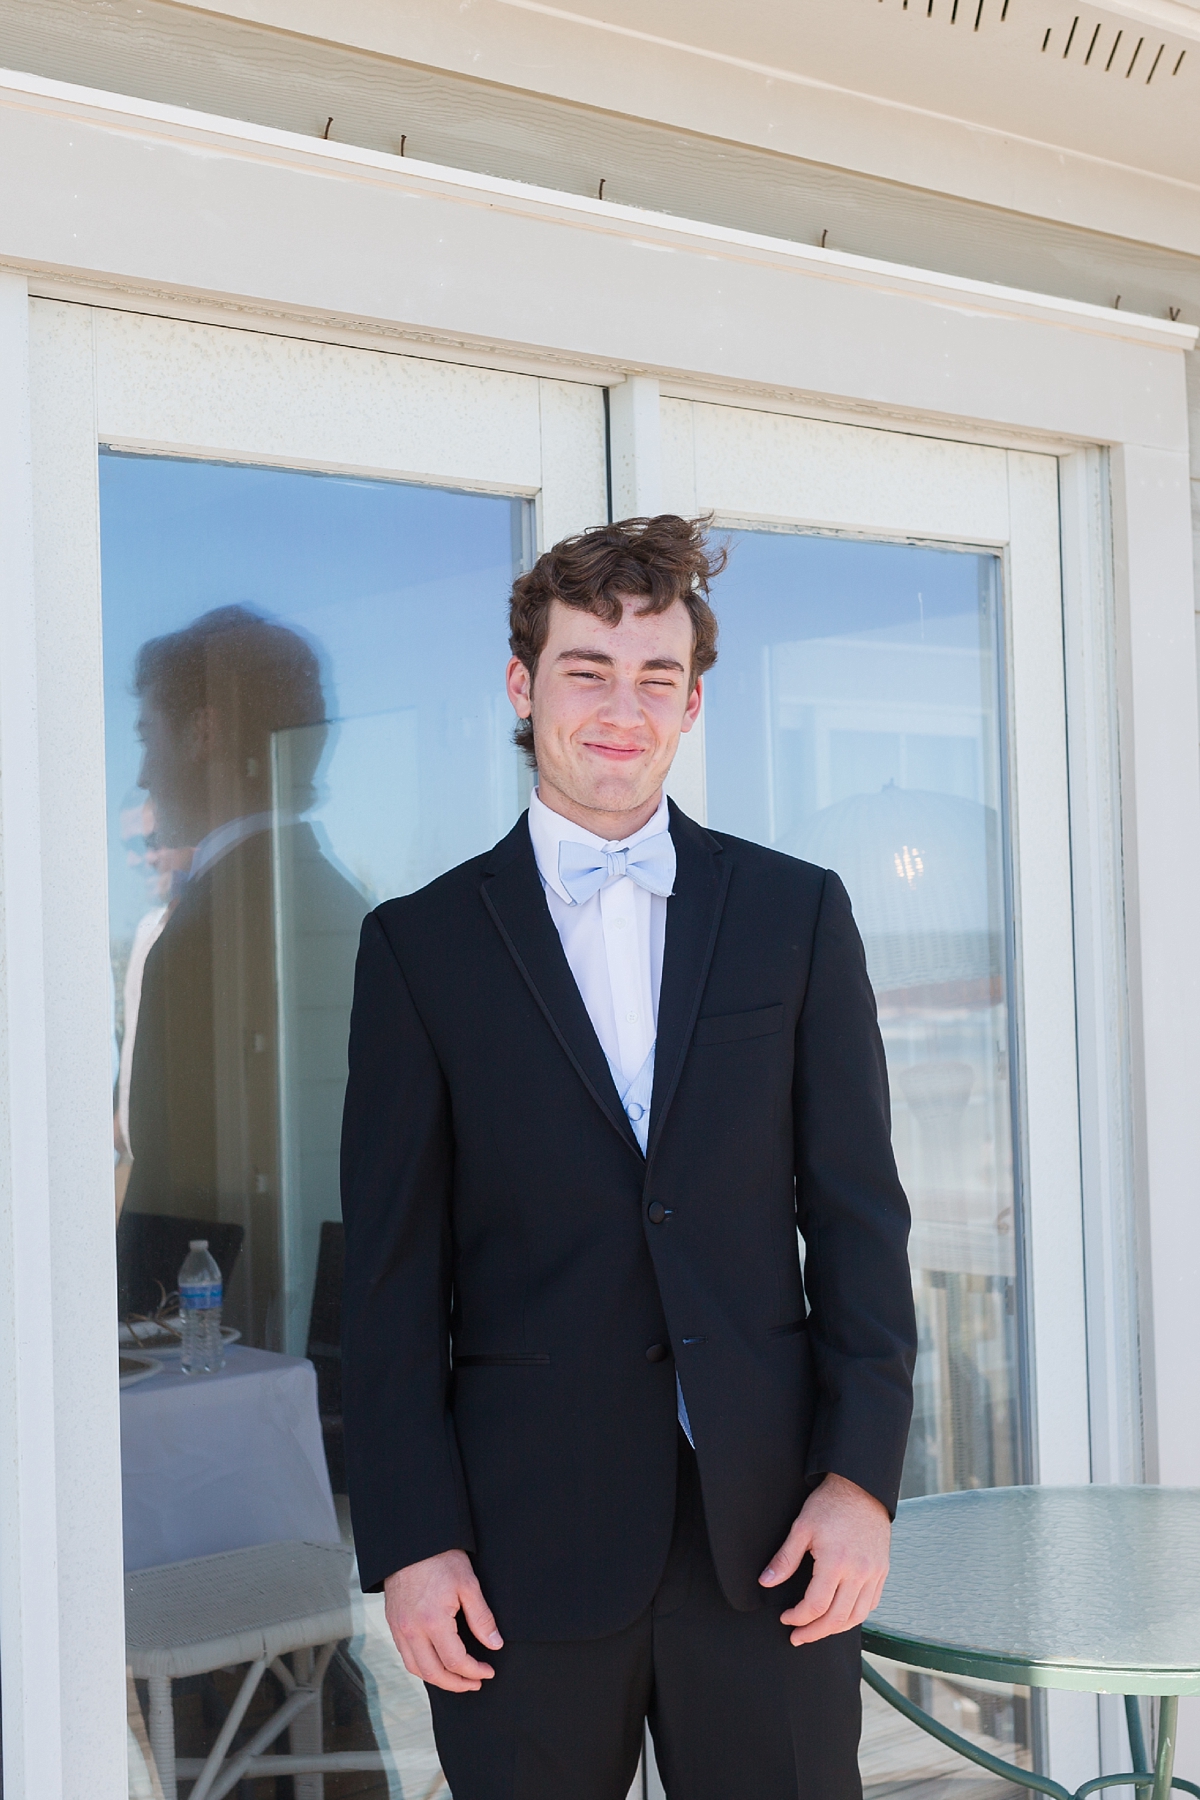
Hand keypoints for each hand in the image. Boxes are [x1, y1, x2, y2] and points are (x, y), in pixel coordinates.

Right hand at [383, 1549, 503, 1691]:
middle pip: (434, 1673)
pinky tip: (437, 1663)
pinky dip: (422, 1667)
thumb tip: (495, 1645)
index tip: (488, 1671)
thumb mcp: (468, 1584)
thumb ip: (482, 1618)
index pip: (456, 1661)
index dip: (475, 1671)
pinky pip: (406, 1656)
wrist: (411, 1542)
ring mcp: (399, 1629)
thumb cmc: (441, 1559)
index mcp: (432, 1621)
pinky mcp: (393, 1624)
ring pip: (417, 1669)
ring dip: (438, 1679)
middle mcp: (411, 1630)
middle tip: (475, 1682)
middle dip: (457, 1684)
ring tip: (458, 1678)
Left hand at [759, 1472, 889, 1645]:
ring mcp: (874, 1573)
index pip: (816, 1606)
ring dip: (835, 1629)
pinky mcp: (882, 1571)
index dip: (798, 1618)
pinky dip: (855, 1616)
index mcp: (836, 1562)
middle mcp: (859, 1572)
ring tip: (817, 1630)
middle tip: (798, 1637)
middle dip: (814, 1632)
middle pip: (837, 1618)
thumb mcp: (802, 1528)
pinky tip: (840, 1615)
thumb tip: (766, 1582)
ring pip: (856, 1617)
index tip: (786, 1619)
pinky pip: (871, 1604)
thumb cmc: (829, 1504)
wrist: (861, 1487)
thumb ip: (785, 1559)